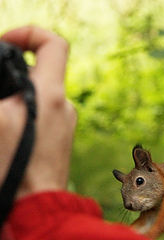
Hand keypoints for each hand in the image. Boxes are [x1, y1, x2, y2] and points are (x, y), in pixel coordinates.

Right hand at [0, 26, 76, 198]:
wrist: (36, 203)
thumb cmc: (15, 168)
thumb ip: (2, 92)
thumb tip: (6, 85)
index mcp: (51, 93)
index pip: (54, 45)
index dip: (30, 34)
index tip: (8, 42)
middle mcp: (64, 104)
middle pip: (42, 71)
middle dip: (14, 74)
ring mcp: (65, 120)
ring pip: (40, 94)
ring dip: (19, 96)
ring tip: (3, 115)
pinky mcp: (62, 134)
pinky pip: (44, 112)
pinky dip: (28, 111)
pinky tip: (14, 128)